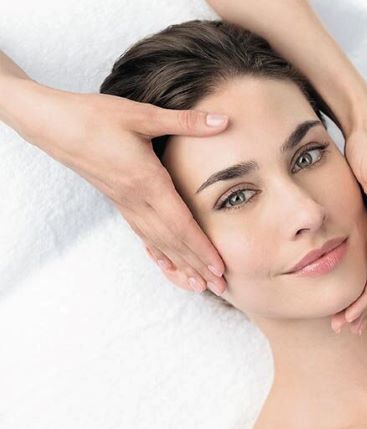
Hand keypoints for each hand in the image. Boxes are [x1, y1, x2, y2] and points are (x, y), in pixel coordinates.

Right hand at [13, 80, 228, 295]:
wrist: (54, 125)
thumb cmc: (96, 117)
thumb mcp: (143, 114)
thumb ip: (186, 121)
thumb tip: (223, 120)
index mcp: (147, 182)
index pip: (181, 224)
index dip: (202, 248)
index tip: (219, 268)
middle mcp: (137, 201)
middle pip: (172, 241)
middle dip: (197, 265)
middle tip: (219, 287)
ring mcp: (126, 205)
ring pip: (158, 243)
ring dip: (180, 265)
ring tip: (198, 285)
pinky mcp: (120, 203)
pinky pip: (142, 235)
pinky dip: (157, 252)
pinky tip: (166, 264)